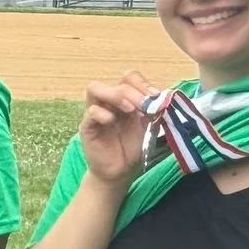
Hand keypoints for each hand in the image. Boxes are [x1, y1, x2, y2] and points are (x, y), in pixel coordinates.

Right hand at [77, 71, 152, 189]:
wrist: (121, 171)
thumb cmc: (133, 147)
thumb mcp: (148, 126)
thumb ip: (153, 111)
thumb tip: (161, 98)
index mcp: (125, 99)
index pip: (129, 78)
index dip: (142, 83)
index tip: (155, 96)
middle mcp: (109, 102)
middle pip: (116, 82)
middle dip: (134, 92)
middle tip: (145, 106)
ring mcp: (96, 112)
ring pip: (94, 88)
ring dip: (114, 95)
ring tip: (129, 109)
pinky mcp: (87, 127)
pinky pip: (90, 112)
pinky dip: (102, 114)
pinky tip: (112, 122)